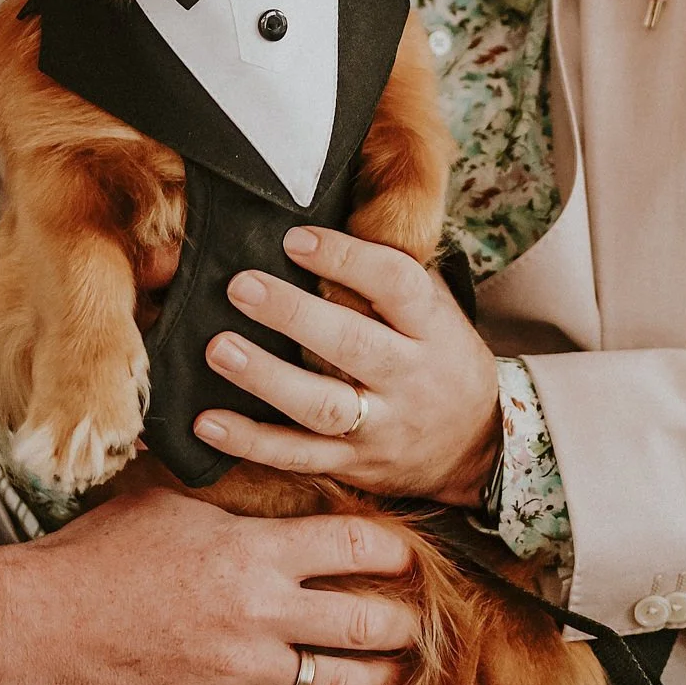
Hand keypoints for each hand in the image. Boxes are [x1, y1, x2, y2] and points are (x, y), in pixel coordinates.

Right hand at [0, 488, 417, 684]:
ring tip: (393, 666)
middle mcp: (260, 615)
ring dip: (381, 674)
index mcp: (251, 552)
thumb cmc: (99, 554)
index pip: (353, 547)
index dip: (393, 551)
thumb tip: (259, 483)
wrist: (45, 623)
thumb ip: (227, 504)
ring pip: (345, 683)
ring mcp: (246, 674)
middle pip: (366, 621)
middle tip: (414, 615)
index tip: (406, 553)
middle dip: (402, 619)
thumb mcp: (169, 503)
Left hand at [193, 226, 499, 506]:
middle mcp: (408, 377)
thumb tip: (321, 219)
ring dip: (265, 378)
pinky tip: (206, 421)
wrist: (479, 447)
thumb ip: (389, 271)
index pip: (395, 285)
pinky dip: (250, 442)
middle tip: (240, 286)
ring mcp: (380, 427)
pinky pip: (297, 457)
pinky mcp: (352, 465)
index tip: (294, 239)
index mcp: (431, 328)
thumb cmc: (441, 357)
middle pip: (352, 345)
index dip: (346, 259)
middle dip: (293, 315)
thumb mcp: (435, 309)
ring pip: (321, 406)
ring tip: (218, 348)